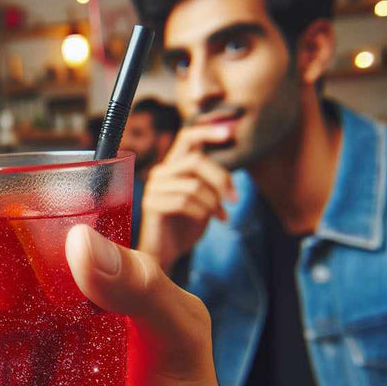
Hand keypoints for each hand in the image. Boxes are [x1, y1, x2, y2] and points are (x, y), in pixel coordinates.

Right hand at [138, 124, 237, 271]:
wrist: (166, 254)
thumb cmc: (186, 227)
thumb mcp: (205, 200)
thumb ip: (212, 183)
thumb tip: (230, 175)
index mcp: (174, 167)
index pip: (187, 138)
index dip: (208, 131)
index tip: (231, 131)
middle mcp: (161, 173)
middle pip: (196, 160)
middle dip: (221, 179)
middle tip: (235, 199)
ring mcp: (154, 188)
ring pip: (193, 184)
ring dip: (213, 202)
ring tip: (220, 215)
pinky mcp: (151, 205)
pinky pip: (183, 201)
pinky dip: (202, 212)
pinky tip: (208, 220)